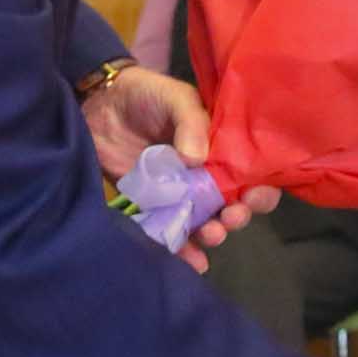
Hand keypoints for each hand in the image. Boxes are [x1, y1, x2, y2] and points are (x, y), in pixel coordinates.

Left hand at [79, 64, 276, 270]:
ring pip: (206, 222)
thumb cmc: (145, 95)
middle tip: (231, 218)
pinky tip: (194, 261)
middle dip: (238, 215)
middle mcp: (206, 174)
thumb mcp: (174, 97)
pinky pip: (172, 233)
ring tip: (211, 234)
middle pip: (233, 203)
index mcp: (221, 147)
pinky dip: (184, 250)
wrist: (98, 106)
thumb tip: (197, 160)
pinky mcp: (154, 207)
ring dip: (214, 234)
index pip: (250, 172)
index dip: (259, 188)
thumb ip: (190, 123)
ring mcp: (180, 194)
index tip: (253, 197)